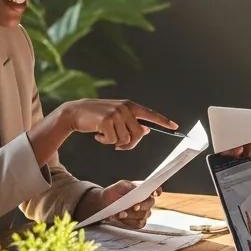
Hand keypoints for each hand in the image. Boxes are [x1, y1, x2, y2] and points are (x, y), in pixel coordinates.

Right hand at [54, 99, 177, 150]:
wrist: (75, 112)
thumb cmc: (97, 116)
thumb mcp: (116, 116)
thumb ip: (131, 121)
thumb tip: (146, 130)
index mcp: (130, 105)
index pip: (151, 114)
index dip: (163, 121)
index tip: (175, 127)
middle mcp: (125, 108)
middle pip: (138, 134)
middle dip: (130, 144)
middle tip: (118, 145)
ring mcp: (116, 114)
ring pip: (126, 140)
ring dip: (115, 143)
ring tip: (105, 136)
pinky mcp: (106, 121)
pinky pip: (113, 141)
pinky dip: (105, 142)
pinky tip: (98, 135)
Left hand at [77, 180, 160, 228]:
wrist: (105, 203)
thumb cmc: (114, 192)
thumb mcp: (121, 185)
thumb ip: (130, 186)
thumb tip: (137, 189)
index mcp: (144, 190)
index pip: (156, 189)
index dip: (157, 191)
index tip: (154, 193)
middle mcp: (146, 201)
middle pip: (150, 203)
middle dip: (142, 206)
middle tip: (134, 207)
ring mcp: (143, 212)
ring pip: (144, 215)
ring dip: (132, 215)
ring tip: (120, 214)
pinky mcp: (138, 222)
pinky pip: (138, 224)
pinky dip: (129, 222)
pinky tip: (120, 218)